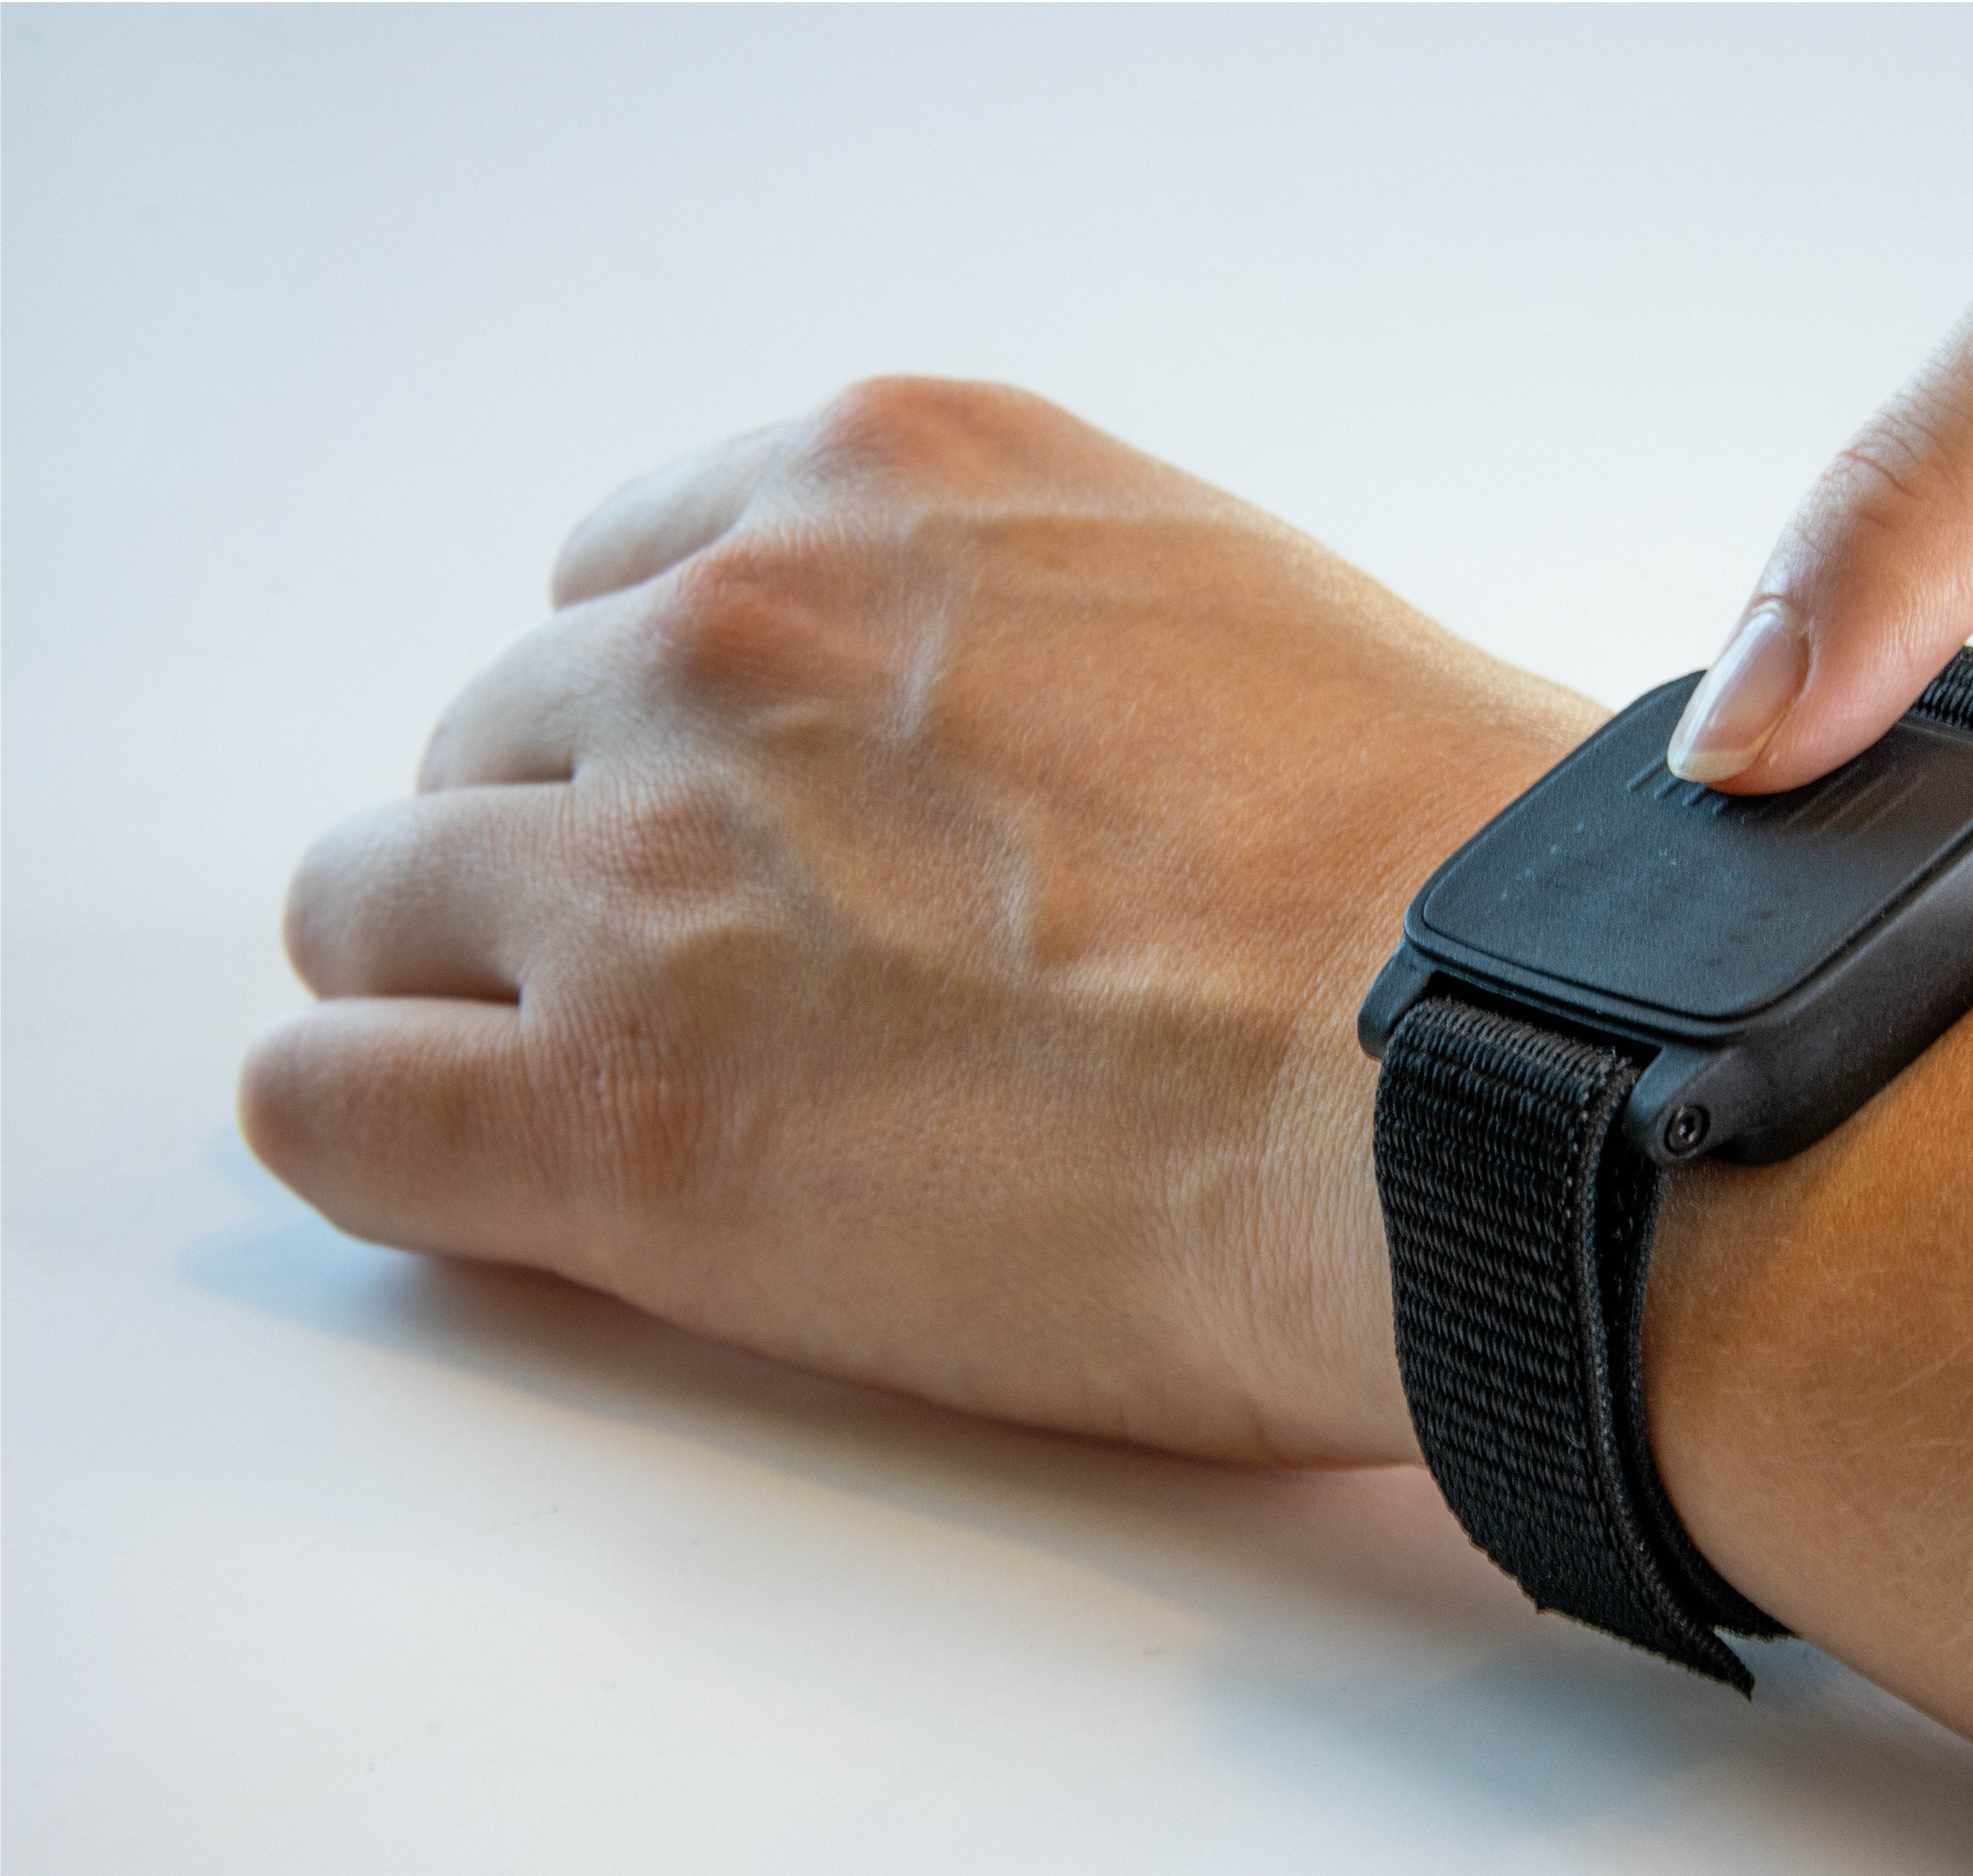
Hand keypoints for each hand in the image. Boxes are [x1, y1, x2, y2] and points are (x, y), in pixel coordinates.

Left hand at [239, 379, 1599, 1467]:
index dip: (680, 746)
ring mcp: (637, 861)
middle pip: (502, 742)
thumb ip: (1019, 651)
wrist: (1516, 1078)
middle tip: (735, 1004)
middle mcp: (727, 630)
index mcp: (885, 487)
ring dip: (482, 997)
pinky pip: (325, 1101)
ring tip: (648, 1108)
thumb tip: (958, 765)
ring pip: (375, 903)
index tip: (750, 846)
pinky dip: (397, 1139)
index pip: (630, 583)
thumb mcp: (1218, 625)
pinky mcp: (600, 1106)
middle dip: (592, 868)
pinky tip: (514, 1192)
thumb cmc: (1454, 893)